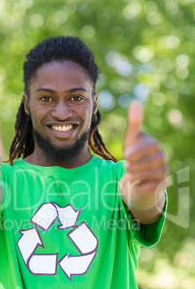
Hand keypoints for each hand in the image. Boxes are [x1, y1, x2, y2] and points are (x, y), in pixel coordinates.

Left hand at [119, 101, 167, 221]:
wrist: (139, 174)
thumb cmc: (134, 154)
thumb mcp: (131, 139)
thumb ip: (133, 122)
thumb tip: (135, 102)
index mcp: (154, 145)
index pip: (145, 148)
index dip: (134, 152)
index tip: (126, 154)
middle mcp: (162, 157)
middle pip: (144, 163)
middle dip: (132, 166)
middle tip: (127, 167)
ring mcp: (163, 170)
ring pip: (146, 175)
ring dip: (134, 176)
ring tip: (128, 176)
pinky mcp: (162, 184)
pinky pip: (152, 186)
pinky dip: (142, 186)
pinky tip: (138, 185)